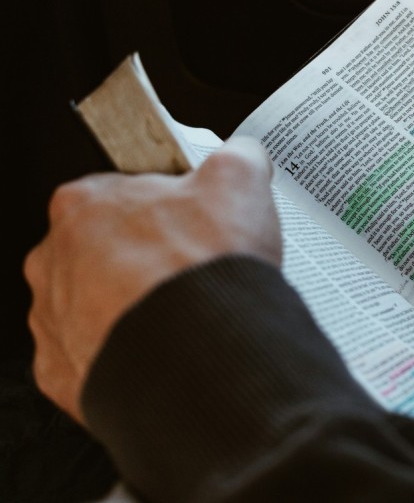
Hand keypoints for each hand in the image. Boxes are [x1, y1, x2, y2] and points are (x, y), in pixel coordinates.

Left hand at [24, 136, 280, 423]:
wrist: (201, 357)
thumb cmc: (204, 270)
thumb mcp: (240, 182)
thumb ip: (236, 158)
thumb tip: (243, 158)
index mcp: (84, 205)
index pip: (119, 193)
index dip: (163, 206)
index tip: (191, 220)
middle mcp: (54, 261)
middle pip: (104, 251)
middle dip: (146, 259)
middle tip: (194, 269)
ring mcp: (54, 321)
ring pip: (97, 306)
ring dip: (135, 307)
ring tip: (188, 313)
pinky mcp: (66, 372)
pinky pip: (97, 356)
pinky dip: (130, 353)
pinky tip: (167, 347)